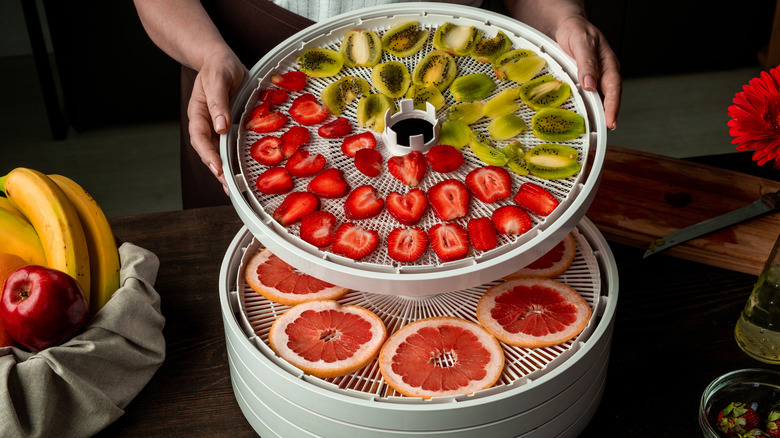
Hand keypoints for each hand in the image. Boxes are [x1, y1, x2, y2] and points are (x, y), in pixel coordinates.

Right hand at [186, 51, 247, 191]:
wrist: (221, 60)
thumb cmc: (218, 66)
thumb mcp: (218, 78)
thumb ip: (218, 101)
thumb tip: (220, 126)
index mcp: (198, 111)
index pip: (200, 137)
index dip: (208, 154)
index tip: (217, 168)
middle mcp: (206, 122)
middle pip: (207, 150)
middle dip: (216, 170)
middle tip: (228, 187)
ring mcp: (216, 125)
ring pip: (218, 151)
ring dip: (224, 169)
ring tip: (232, 187)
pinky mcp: (228, 126)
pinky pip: (229, 144)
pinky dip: (233, 158)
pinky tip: (241, 171)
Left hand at [552, 15, 620, 129]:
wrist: (566, 26)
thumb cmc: (575, 30)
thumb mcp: (580, 41)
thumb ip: (585, 62)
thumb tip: (590, 84)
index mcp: (608, 64)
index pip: (613, 88)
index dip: (612, 107)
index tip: (610, 122)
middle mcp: (604, 74)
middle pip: (608, 99)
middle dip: (606, 117)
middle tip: (602, 135)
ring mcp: (594, 79)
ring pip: (597, 100)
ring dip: (595, 116)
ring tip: (592, 133)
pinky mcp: (583, 82)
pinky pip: (586, 98)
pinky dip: (585, 109)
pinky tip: (580, 119)